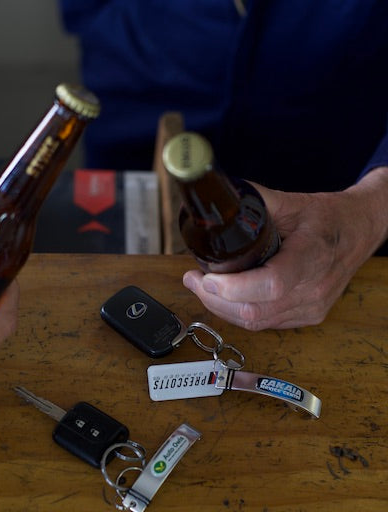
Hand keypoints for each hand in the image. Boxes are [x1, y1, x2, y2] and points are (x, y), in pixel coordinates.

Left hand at [183, 167, 387, 329]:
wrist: (360, 231)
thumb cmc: (328, 217)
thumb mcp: (291, 202)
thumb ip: (253, 202)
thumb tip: (217, 203)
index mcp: (312, 255)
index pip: (271, 284)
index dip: (233, 287)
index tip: (206, 277)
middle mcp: (314, 289)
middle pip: (254, 311)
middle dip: (214, 299)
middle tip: (192, 279)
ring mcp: (312, 307)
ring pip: (255, 323)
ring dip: (221, 308)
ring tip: (201, 287)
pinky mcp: (308, 316)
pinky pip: (264, 324)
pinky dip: (238, 313)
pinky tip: (225, 298)